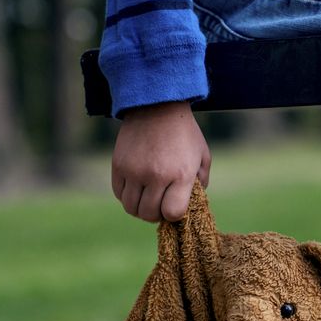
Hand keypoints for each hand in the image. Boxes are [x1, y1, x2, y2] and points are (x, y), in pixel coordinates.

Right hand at [111, 101, 210, 221]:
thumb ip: (200, 182)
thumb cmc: (184, 133)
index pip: (172, 213)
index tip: (174, 206)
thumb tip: (191, 204)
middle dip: (156, 214)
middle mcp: (156, 175)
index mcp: (181, 174)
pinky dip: (127, 196)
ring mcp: (135, 171)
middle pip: (150, 214)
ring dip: (140, 208)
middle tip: (160, 205)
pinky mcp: (119, 165)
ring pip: (131, 208)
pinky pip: (119, 194)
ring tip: (147, 198)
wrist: (157, 106)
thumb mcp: (202, 155)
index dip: (173, 215)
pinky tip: (136, 187)